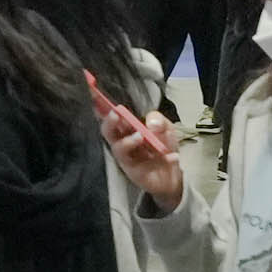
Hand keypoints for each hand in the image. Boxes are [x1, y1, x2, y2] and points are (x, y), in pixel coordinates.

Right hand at [97, 92, 183, 211]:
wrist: (172, 174)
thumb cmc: (162, 147)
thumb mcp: (166, 128)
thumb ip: (159, 120)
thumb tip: (151, 123)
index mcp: (127, 128)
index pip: (112, 116)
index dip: (103, 107)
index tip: (98, 96)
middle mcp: (123, 141)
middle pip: (108, 132)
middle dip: (109, 122)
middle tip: (116, 115)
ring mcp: (127, 158)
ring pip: (118, 149)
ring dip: (128, 141)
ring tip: (140, 136)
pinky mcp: (135, 173)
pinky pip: (142, 166)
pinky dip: (161, 159)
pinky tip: (173, 157)